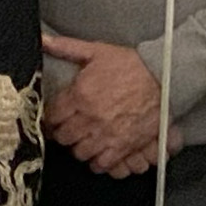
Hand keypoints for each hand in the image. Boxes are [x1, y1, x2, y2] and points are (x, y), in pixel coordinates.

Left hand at [42, 31, 163, 178]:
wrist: (164, 78)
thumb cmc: (130, 65)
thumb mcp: (96, 51)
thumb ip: (65, 48)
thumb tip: (42, 40)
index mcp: (79, 95)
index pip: (52, 117)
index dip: (51, 119)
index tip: (54, 119)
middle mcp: (89, 118)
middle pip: (63, 137)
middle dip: (62, 133)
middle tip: (68, 129)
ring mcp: (106, 134)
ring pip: (79, 152)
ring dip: (79, 147)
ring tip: (83, 139)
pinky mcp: (122, 146)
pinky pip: (101, 164)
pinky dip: (97, 161)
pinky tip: (98, 152)